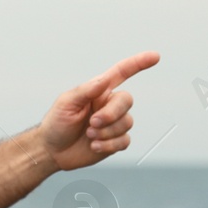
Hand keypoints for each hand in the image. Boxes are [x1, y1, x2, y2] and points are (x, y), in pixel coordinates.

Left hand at [39, 51, 159, 170]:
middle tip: (92, 124)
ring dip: (107, 132)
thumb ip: (86, 91)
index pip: (121, 73)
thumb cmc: (56, 123)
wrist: (52, 151)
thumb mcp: (66, 103)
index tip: (155, 56)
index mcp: (98, 91)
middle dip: (111, 114)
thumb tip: (103, 80)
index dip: (138, 64)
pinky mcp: (114, 142)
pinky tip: (94, 146)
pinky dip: (109, 145)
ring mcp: (113, 124)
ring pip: (127, 123)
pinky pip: (125, 141)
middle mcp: (108, 105)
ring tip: (89, 136)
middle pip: (127, 101)